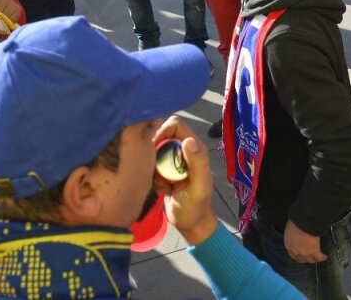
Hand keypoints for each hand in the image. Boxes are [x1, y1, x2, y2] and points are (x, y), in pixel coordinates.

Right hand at [155, 117, 218, 245]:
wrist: (191, 224)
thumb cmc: (196, 207)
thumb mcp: (199, 186)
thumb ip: (197, 163)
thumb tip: (188, 140)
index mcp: (195, 149)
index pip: (175, 125)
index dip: (163, 131)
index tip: (155, 148)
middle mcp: (184, 151)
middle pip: (162, 135)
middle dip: (155, 151)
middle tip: (156, 170)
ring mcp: (174, 161)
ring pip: (155, 151)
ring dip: (154, 166)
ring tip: (162, 183)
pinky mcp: (165, 171)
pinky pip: (152, 165)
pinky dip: (153, 176)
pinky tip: (162, 189)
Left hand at [284, 220, 326, 262]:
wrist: (303, 221)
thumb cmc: (296, 221)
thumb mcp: (290, 228)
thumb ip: (292, 234)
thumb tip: (295, 233)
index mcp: (288, 244)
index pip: (292, 255)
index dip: (298, 256)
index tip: (301, 255)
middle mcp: (295, 251)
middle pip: (302, 259)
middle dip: (306, 259)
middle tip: (310, 256)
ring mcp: (305, 252)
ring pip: (310, 260)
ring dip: (314, 259)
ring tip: (318, 257)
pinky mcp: (314, 252)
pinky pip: (319, 257)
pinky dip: (322, 257)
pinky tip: (324, 256)